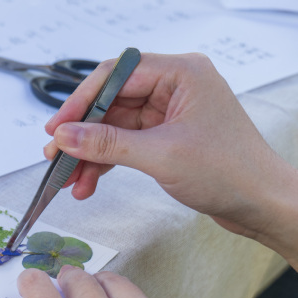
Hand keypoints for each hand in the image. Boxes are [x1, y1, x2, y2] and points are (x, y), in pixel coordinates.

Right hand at [45, 52, 297, 267]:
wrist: (261, 203)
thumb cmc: (231, 172)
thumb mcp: (161, 156)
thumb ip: (108, 144)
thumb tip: (66, 136)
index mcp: (181, 73)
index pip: (115, 75)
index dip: (80, 101)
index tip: (57, 128)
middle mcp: (174, 87)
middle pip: (110, 102)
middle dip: (81, 133)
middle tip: (56, 156)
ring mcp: (168, 112)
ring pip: (113, 127)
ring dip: (89, 153)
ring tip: (69, 178)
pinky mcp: (165, 136)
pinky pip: (124, 144)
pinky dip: (105, 162)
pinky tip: (88, 183)